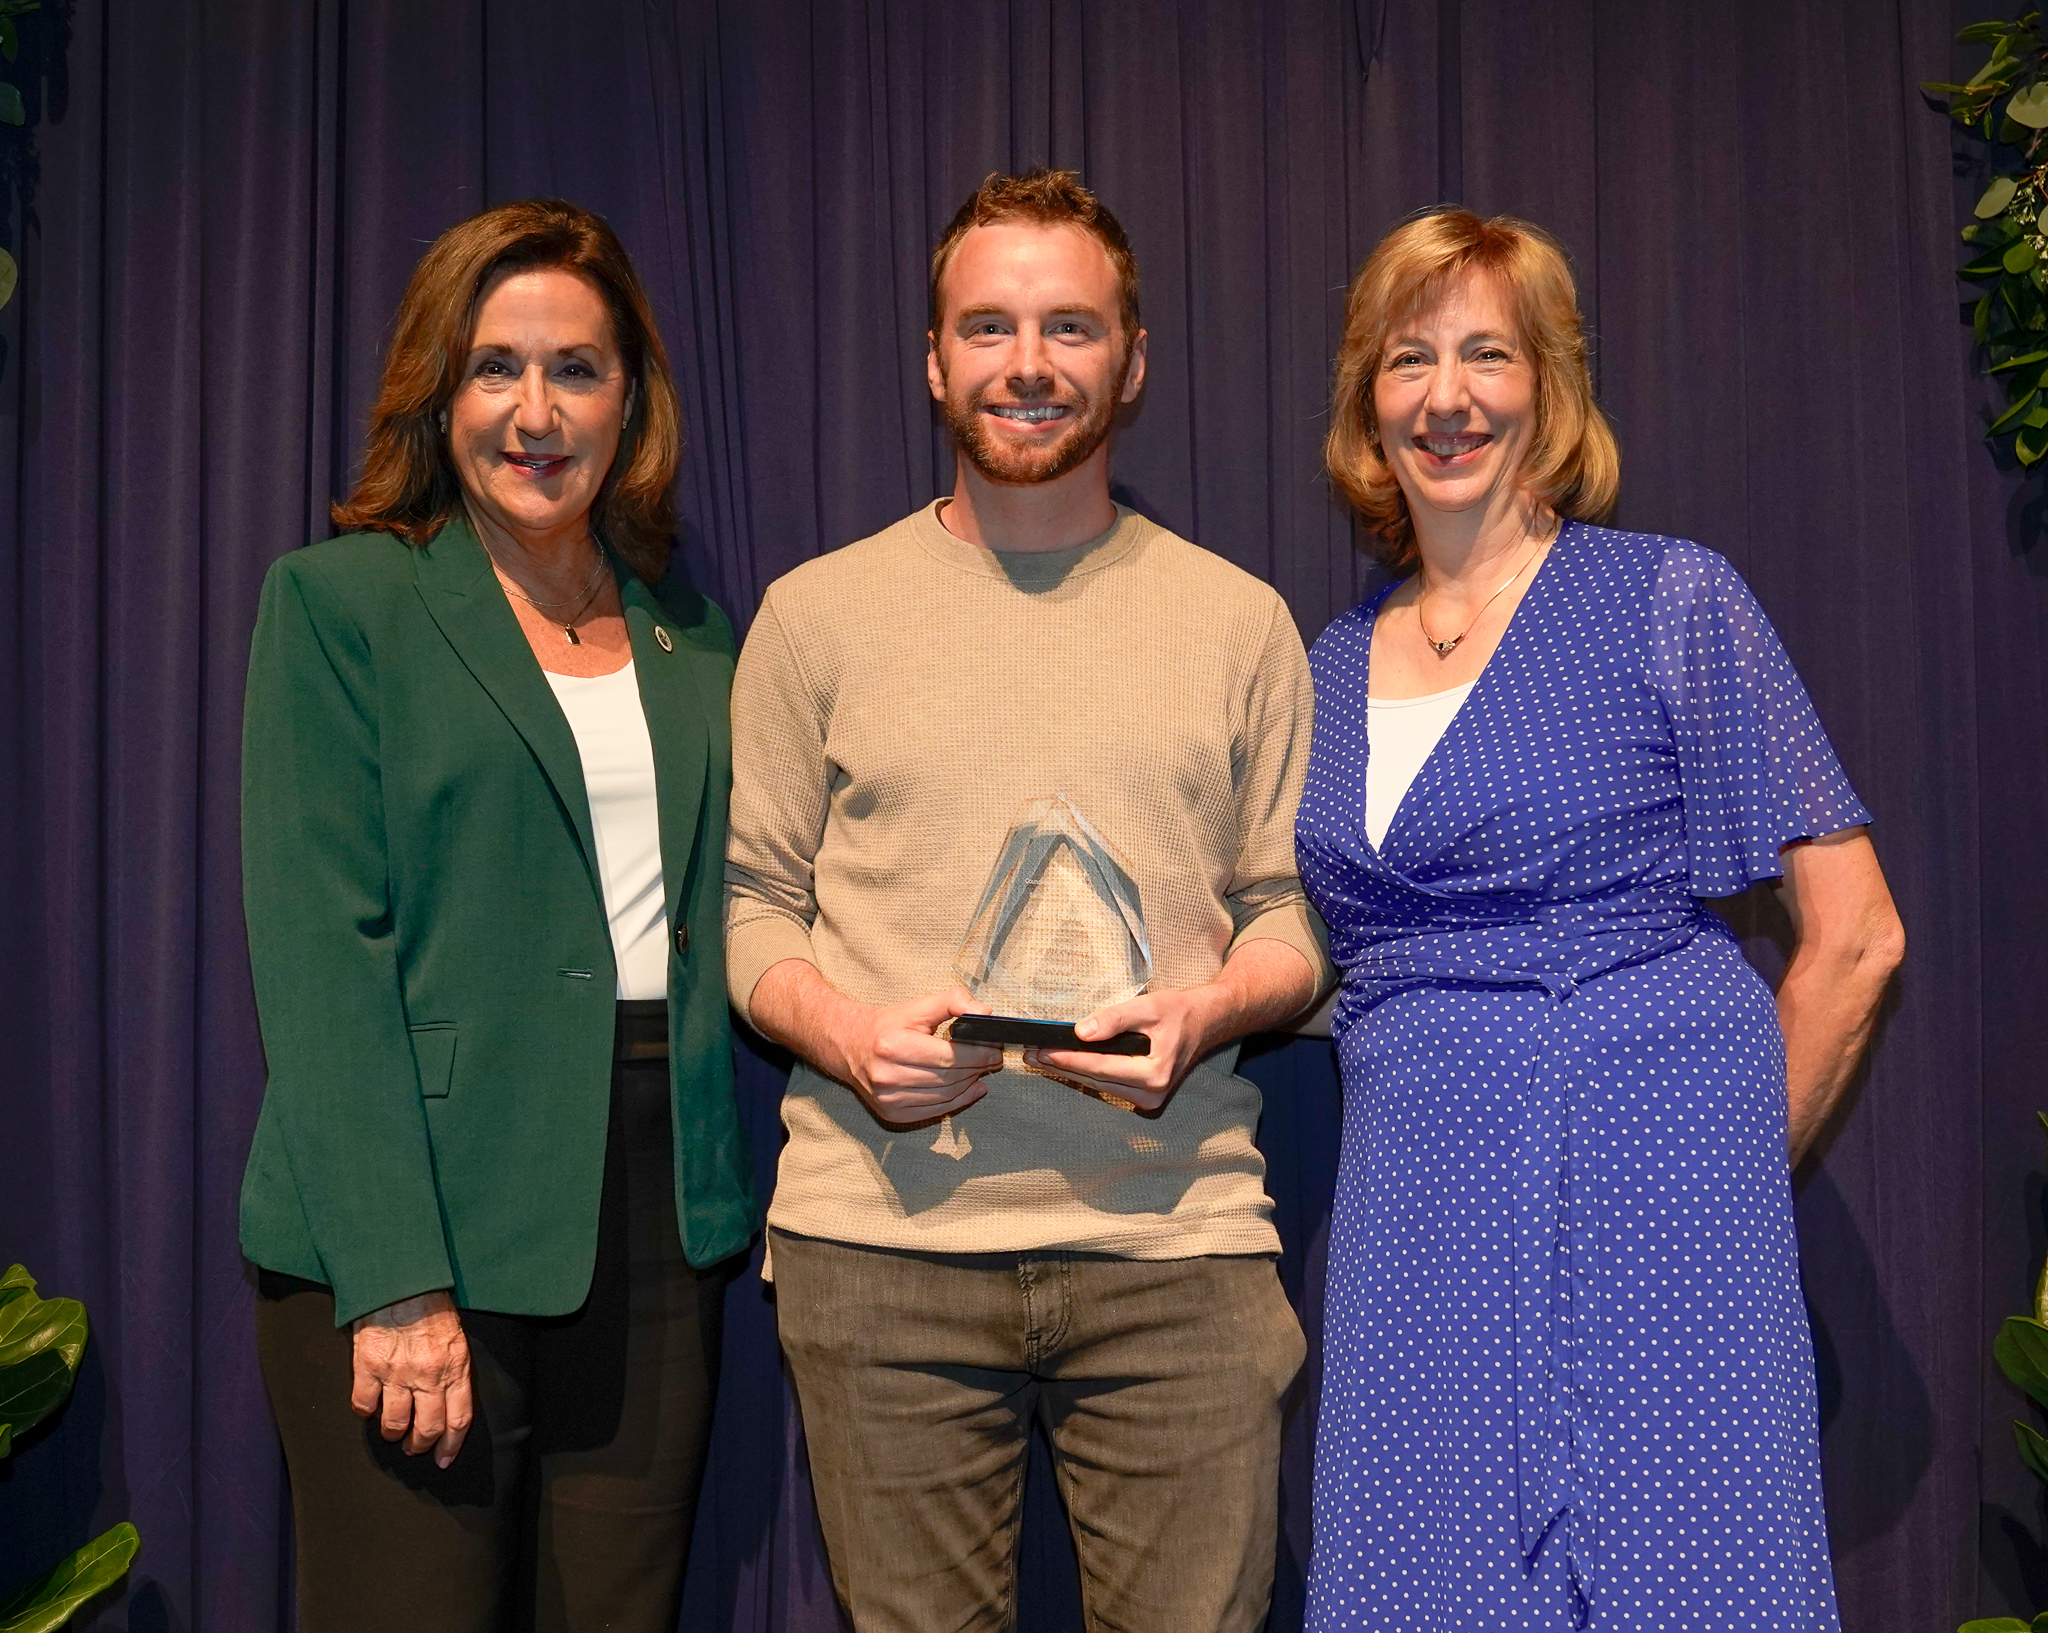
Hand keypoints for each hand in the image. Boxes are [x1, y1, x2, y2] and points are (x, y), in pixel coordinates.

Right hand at [350, 1290, 472, 1467]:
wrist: (401, 1280)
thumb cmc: (431, 1304)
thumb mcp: (456, 1336)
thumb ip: (453, 1368)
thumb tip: (449, 1397)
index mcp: (455, 1367)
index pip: (458, 1418)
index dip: (451, 1444)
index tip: (445, 1457)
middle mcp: (428, 1375)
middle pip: (427, 1427)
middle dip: (421, 1445)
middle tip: (415, 1448)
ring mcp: (397, 1374)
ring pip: (394, 1423)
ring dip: (393, 1433)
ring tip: (392, 1432)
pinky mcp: (368, 1367)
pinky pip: (364, 1404)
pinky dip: (365, 1411)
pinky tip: (369, 1407)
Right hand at [834, 984, 1002, 1127]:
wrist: (850, 1047)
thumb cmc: (887, 1026)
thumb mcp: (917, 1006)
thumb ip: (953, 1002)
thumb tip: (985, 1013)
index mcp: (892, 1045)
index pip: (948, 1056)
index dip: (978, 1053)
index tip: (995, 1048)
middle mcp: (887, 1076)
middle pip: (949, 1078)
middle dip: (977, 1067)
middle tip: (992, 1058)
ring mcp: (889, 1099)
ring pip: (945, 1096)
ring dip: (969, 1083)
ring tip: (980, 1069)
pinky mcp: (892, 1114)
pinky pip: (936, 1111)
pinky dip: (958, 1100)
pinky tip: (970, 1087)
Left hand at [1026, 985, 1232, 1112]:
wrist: (1205, 1022)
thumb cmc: (1180, 1012)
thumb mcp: (1149, 1007)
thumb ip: (1115, 1019)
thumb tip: (1081, 1033)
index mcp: (1155, 1074)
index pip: (1100, 1067)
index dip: (1069, 1059)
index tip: (1042, 1052)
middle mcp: (1151, 1094)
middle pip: (1096, 1080)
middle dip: (1062, 1067)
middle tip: (1031, 1055)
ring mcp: (1148, 1100)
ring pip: (1099, 1085)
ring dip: (1071, 1072)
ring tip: (1041, 1058)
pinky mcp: (1144, 1097)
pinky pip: (1108, 1085)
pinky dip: (1087, 1073)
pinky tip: (1066, 1063)